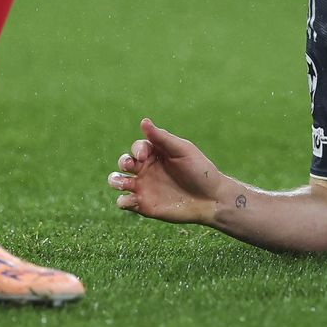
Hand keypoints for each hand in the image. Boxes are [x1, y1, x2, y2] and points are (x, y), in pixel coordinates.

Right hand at [108, 118, 227, 224]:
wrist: (211, 199)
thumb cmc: (200, 171)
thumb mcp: (183, 151)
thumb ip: (163, 138)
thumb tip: (143, 121)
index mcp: (156, 153)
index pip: (138, 147)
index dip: (137, 149)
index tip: (144, 155)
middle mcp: (147, 168)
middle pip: (124, 162)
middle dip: (123, 162)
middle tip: (132, 166)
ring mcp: (143, 187)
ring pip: (117, 180)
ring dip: (115, 180)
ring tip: (123, 183)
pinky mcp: (142, 205)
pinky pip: (123, 202)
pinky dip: (122, 200)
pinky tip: (133, 199)